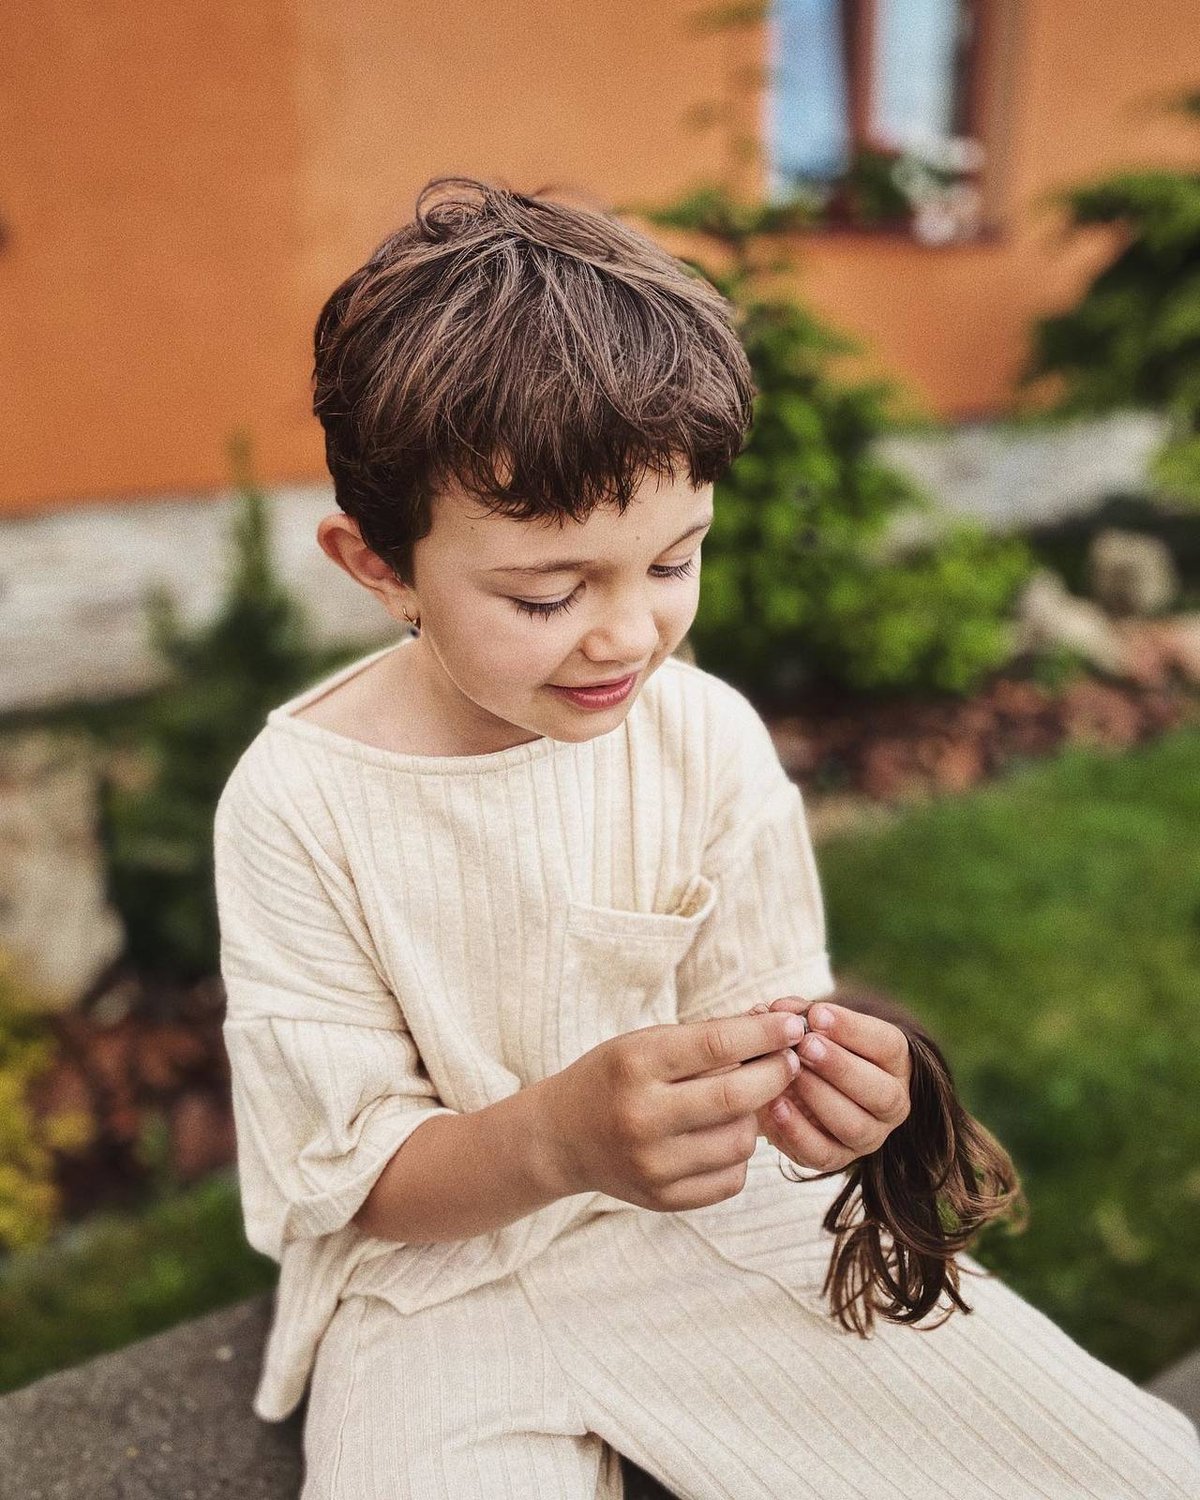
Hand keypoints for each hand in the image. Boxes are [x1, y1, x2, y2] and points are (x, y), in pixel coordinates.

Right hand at [535, 1011, 807, 1211]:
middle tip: (789, 1062)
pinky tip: (718, 1137)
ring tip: (738, 1104)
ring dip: (753, 1118)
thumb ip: (708, 1039)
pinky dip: (737, 1155)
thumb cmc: (614, 1077)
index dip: (765, 1035)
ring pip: (741, 1141)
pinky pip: (732, 1178)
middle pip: (738, 1097)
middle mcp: (642, 1116)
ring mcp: (652, 1164)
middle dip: (776, 1075)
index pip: (718, 1045)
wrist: (561, 1137)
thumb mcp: (646, 1043)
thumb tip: (780, 1031)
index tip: (794, 1026)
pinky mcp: (663, 1198)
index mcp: (635, 1064)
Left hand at [749, 996, 911, 1172]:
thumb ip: (797, 1014)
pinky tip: (775, 1106)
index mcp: (894, 1062)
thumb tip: (775, 1010)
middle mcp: (891, 1102)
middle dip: (839, 1067)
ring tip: (790, 1075)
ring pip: (853, 1125)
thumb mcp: (813, 1027)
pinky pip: (823, 1154)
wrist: (808, 1089)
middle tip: (805, 1045)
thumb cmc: (816, 1048)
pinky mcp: (839, 1158)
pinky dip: (796, 1131)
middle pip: (878, 1091)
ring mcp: (869, 1135)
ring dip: (819, 1098)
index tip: (817, 1014)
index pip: (886, 1045)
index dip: (853, 1029)